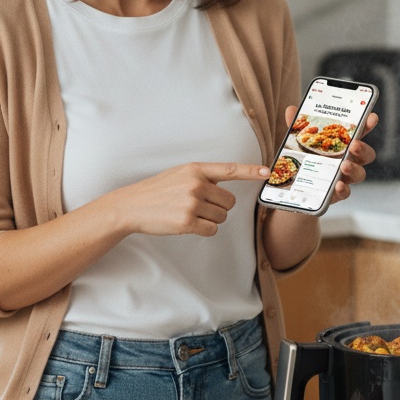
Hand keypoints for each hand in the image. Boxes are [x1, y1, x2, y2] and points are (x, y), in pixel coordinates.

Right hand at [116, 161, 269, 237]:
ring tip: (189, 214)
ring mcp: (191, 203)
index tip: (268, 172)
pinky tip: (187, 224)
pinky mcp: (187, 222)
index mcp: (195, 169)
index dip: (251, 171)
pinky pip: (211, 230)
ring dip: (210, 220)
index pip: (229, 169)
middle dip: (219, 208)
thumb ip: (202, 177)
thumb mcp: (179, 174)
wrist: (132, 206)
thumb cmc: (157, 191)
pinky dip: (204, 230)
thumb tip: (225, 189)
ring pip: (222, 217)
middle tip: (199, 207)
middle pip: (229, 202)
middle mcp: (196, 184)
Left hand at [282, 104, 377, 205]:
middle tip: (354, 144)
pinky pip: (346, 193)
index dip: (367, 125)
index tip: (371, 117)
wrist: (294, 189)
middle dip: (362, 148)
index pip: (359, 133)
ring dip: (354, 169)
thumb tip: (291, 110)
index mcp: (342, 145)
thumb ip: (296, 128)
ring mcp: (344, 178)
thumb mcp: (297, 142)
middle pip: (366, 154)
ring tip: (344, 165)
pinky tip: (338, 186)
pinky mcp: (336, 193)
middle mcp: (348, 160)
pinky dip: (344, 190)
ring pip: (360, 174)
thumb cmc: (303, 160)